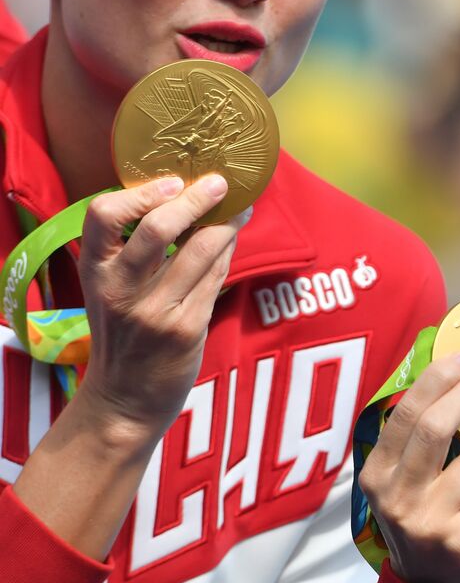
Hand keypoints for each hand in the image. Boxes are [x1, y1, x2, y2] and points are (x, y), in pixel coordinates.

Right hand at [77, 174, 248, 442]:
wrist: (124, 401)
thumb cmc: (123, 335)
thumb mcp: (111, 290)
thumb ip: (134, 251)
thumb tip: (185, 197)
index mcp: (96, 273)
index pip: (102, 216)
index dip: (139, 193)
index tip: (171, 181)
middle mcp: (120, 290)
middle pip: (158, 229)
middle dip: (196, 199)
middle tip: (221, 182)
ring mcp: (155, 311)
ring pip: (201, 250)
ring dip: (227, 222)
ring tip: (241, 208)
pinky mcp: (186, 329)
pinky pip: (216, 277)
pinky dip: (228, 252)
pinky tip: (234, 240)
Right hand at [357, 355, 459, 582]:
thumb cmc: (428, 518)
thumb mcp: (408, 482)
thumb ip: (421, 442)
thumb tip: (458, 378)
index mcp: (377, 473)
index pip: (404, 414)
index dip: (437, 380)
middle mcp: (393, 496)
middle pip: (434, 427)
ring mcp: (424, 521)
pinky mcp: (458, 540)